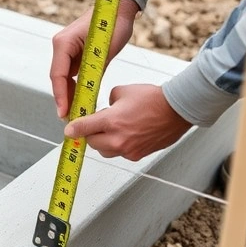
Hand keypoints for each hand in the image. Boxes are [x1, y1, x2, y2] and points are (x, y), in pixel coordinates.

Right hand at [50, 0, 140, 119]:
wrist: (119, 8)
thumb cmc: (113, 23)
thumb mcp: (104, 51)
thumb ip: (93, 71)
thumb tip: (86, 94)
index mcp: (63, 43)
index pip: (57, 75)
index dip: (60, 96)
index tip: (64, 112)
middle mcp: (61, 46)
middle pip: (58, 79)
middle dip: (63, 99)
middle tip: (70, 118)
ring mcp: (67, 50)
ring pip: (64, 78)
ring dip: (69, 94)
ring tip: (75, 112)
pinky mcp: (75, 53)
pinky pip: (72, 74)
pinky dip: (76, 86)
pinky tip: (82, 99)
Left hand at [63, 84, 192, 160]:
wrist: (177, 110)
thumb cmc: (154, 99)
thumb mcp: (123, 91)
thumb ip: (109, 101)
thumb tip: (106, 109)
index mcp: (112, 121)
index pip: (83, 128)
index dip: (73, 129)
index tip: (68, 130)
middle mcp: (118, 139)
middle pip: (92, 143)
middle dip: (90, 134)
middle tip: (94, 125)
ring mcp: (128, 149)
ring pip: (105, 151)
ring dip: (103, 142)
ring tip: (112, 130)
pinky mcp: (138, 155)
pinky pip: (120, 153)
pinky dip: (118, 145)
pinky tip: (126, 134)